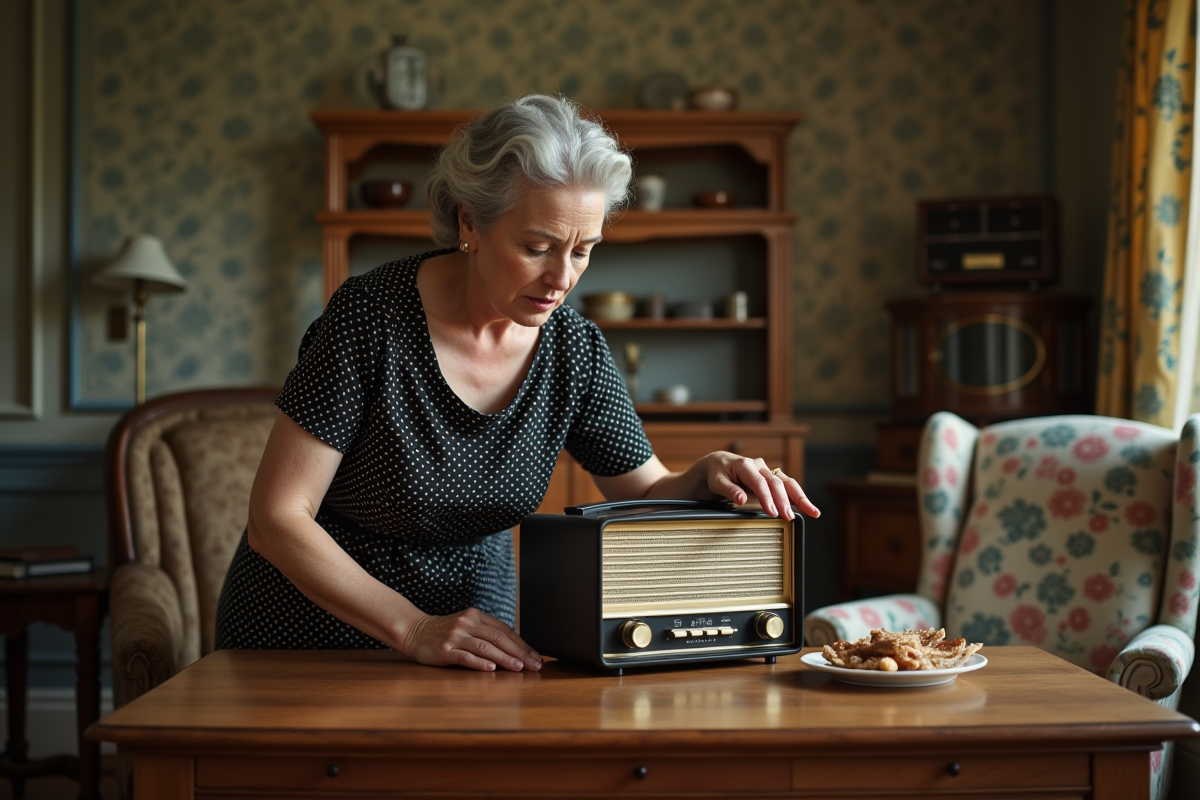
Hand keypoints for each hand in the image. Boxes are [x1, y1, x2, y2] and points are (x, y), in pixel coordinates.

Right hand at [402, 608, 542, 672]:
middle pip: (498, 637)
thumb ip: (486, 632)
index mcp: (476, 616)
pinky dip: (479, 662)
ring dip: (505, 658)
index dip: (522, 644)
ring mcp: (455, 636)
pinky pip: (465, 656)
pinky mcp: (444, 650)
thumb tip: (514, 647)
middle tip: (534, 665)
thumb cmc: (444, 632)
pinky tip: (491, 668)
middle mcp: (467, 623)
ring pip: (485, 647)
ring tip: (519, 667)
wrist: (414, 631)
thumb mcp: (467, 625)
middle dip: (519, 652)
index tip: (535, 656)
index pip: (504, 630)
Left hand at [702, 452, 819, 520]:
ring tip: (812, 511)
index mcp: (745, 465)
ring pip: (788, 483)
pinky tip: (808, 508)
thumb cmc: (719, 473)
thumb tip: (741, 499)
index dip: (766, 497)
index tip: (772, 511)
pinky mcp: (773, 478)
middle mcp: (760, 466)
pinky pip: (788, 487)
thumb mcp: (717, 481)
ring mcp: (769, 471)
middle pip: (777, 482)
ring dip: (800, 498)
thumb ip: (729, 490)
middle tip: (788, 517)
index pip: (759, 482)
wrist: (722, 463)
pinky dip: (798, 498)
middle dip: (784, 501)